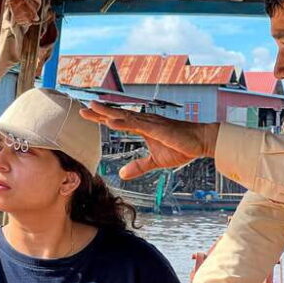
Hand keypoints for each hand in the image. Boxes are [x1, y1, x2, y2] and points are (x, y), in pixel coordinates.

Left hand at [80, 102, 218, 179]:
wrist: (201, 142)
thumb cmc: (181, 147)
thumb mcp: (155, 161)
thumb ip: (138, 166)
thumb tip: (122, 175)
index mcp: (142, 127)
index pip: (118, 121)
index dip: (102, 118)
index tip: (87, 115)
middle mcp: (144, 121)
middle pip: (117, 115)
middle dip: (99, 112)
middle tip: (82, 109)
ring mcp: (150, 123)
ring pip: (125, 116)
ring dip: (108, 113)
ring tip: (92, 108)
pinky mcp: (157, 128)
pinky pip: (137, 125)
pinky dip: (124, 123)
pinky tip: (112, 121)